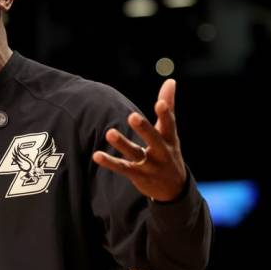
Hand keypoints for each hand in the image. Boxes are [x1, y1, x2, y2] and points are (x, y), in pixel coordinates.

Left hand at [92, 79, 186, 201]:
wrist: (174, 189)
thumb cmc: (168, 152)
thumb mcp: (170, 132)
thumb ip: (168, 106)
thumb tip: (170, 80)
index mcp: (170, 140)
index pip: (170, 126)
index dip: (166, 114)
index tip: (160, 103)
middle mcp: (162, 153)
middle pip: (153, 140)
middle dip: (144, 129)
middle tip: (132, 116)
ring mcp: (150, 166)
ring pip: (135, 154)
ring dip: (122, 144)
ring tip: (109, 132)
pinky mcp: (137, 176)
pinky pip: (122, 168)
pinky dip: (110, 162)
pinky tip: (96, 155)